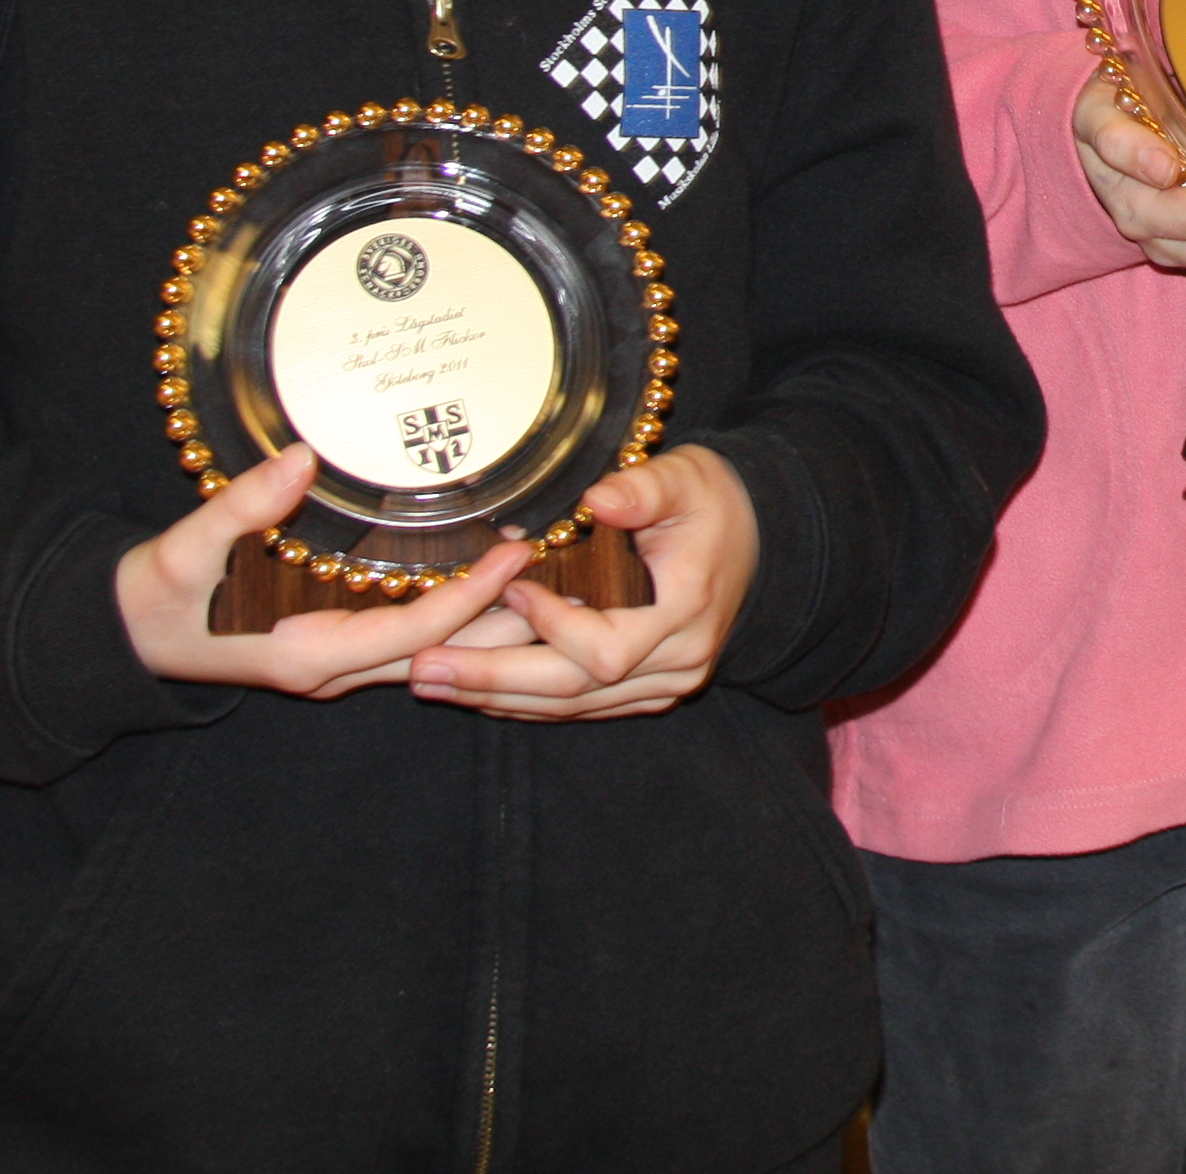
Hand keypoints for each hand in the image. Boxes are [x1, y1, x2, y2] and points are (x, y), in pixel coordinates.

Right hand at [116, 444, 535, 694]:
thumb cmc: (153, 599)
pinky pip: (416, 639)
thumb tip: (296, 458)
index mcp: (308, 655)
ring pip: (438, 651)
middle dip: (508, 619)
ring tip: (556, 577)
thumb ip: (237, 509)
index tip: (516, 554)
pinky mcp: (342, 648)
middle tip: (569, 570)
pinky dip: (461, 615)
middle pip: (445, 652)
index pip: (413, 630)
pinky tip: (497, 582)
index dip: (469, 595)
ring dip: (494, 621)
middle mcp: (336, 670)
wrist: (125, 638)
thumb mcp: (179, 554)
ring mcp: (341, 665)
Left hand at [403, 446, 760, 720]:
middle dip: (494, 679)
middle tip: (424, 666)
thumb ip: (642, 489)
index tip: (509, 587)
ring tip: (431, 681)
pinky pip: (582, 707)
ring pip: (573, 707)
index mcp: (687, 612)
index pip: (606, 648)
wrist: (761, 536)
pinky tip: (478, 690)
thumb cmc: (714, 502)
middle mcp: (680, 661)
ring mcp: (667, 683)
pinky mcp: (650, 690)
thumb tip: (597, 498)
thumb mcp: (685, 478)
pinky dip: (528, 700)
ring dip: (499, 696)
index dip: (551, 626)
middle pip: (577, 690)